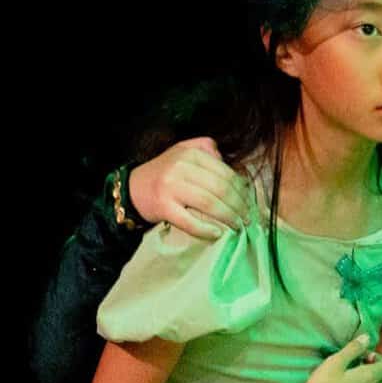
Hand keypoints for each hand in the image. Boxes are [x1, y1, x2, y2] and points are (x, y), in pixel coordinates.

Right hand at [129, 137, 251, 239]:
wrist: (131, 189)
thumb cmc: (164, 172)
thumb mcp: (182, 151)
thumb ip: (206, 149)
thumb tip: (229, 161)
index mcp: (190, 154)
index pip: (225, 173)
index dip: (242, 190)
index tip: (249, 202)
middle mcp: (180, 168)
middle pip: (221, 189)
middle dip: (239, 206)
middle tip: (248, 217)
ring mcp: (170, 188)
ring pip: (210, 204)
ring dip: (228, 217)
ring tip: (238, 225)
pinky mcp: (163, 207)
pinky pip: (189, 221)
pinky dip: (206, 229)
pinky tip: (217, 234)